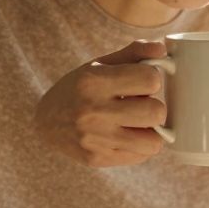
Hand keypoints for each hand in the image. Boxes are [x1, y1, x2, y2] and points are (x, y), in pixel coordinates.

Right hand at [34, 40, 168, 166]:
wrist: (46, 121)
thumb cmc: (80, 88)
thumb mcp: (101, 64)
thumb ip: (134, 53)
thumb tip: (162, 48)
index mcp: (93, 81)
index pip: (150, 79)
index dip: (152, 80)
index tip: (142, 82)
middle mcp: (92, 111)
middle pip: (156, 112)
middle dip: (155, 107)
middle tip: (142, 105)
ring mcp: (94, 139)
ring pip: (153, 142)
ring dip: (151, 131)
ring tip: (138, 123)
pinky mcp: (97, 159)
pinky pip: (141, 156)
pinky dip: (140, 146)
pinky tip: (126, 136)